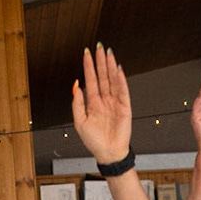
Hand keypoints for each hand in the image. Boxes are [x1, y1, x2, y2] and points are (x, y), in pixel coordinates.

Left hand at [72, 43, 132, 166]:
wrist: (108, 153)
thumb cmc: (94, 141)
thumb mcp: (79, 122)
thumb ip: (77, 104)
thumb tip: (76, 86)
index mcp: (93, 103)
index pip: (91, 80)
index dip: (88, 67)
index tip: (86, 53)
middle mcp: (104, 100)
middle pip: (102, 76)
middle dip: (100, 61)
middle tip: (98, 46)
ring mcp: (115, 102)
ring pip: (112, 80)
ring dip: (110, 66)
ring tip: (108, 53)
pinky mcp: (124, 107)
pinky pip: (123, 90)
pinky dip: (121, 80)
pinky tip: (118, 69)